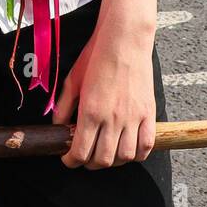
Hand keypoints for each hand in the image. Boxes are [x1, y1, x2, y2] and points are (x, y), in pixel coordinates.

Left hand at [52, 23, 155, 168]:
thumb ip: (63, 106)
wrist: (124, 42)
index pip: (80, 151)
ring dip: (113, 162)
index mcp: (90, 111)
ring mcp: (133, 118)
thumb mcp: (72, 80)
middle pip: (103, 160)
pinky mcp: (149, 115)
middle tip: (83, 158)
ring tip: (104, 154)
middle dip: (89, 164)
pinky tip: (126, 151)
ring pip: (125, 157)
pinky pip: (146, 146)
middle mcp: (113, 119)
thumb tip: (57, 125)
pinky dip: (137, 155)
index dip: (72, 161)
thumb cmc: (96, 57)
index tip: (67, 159)